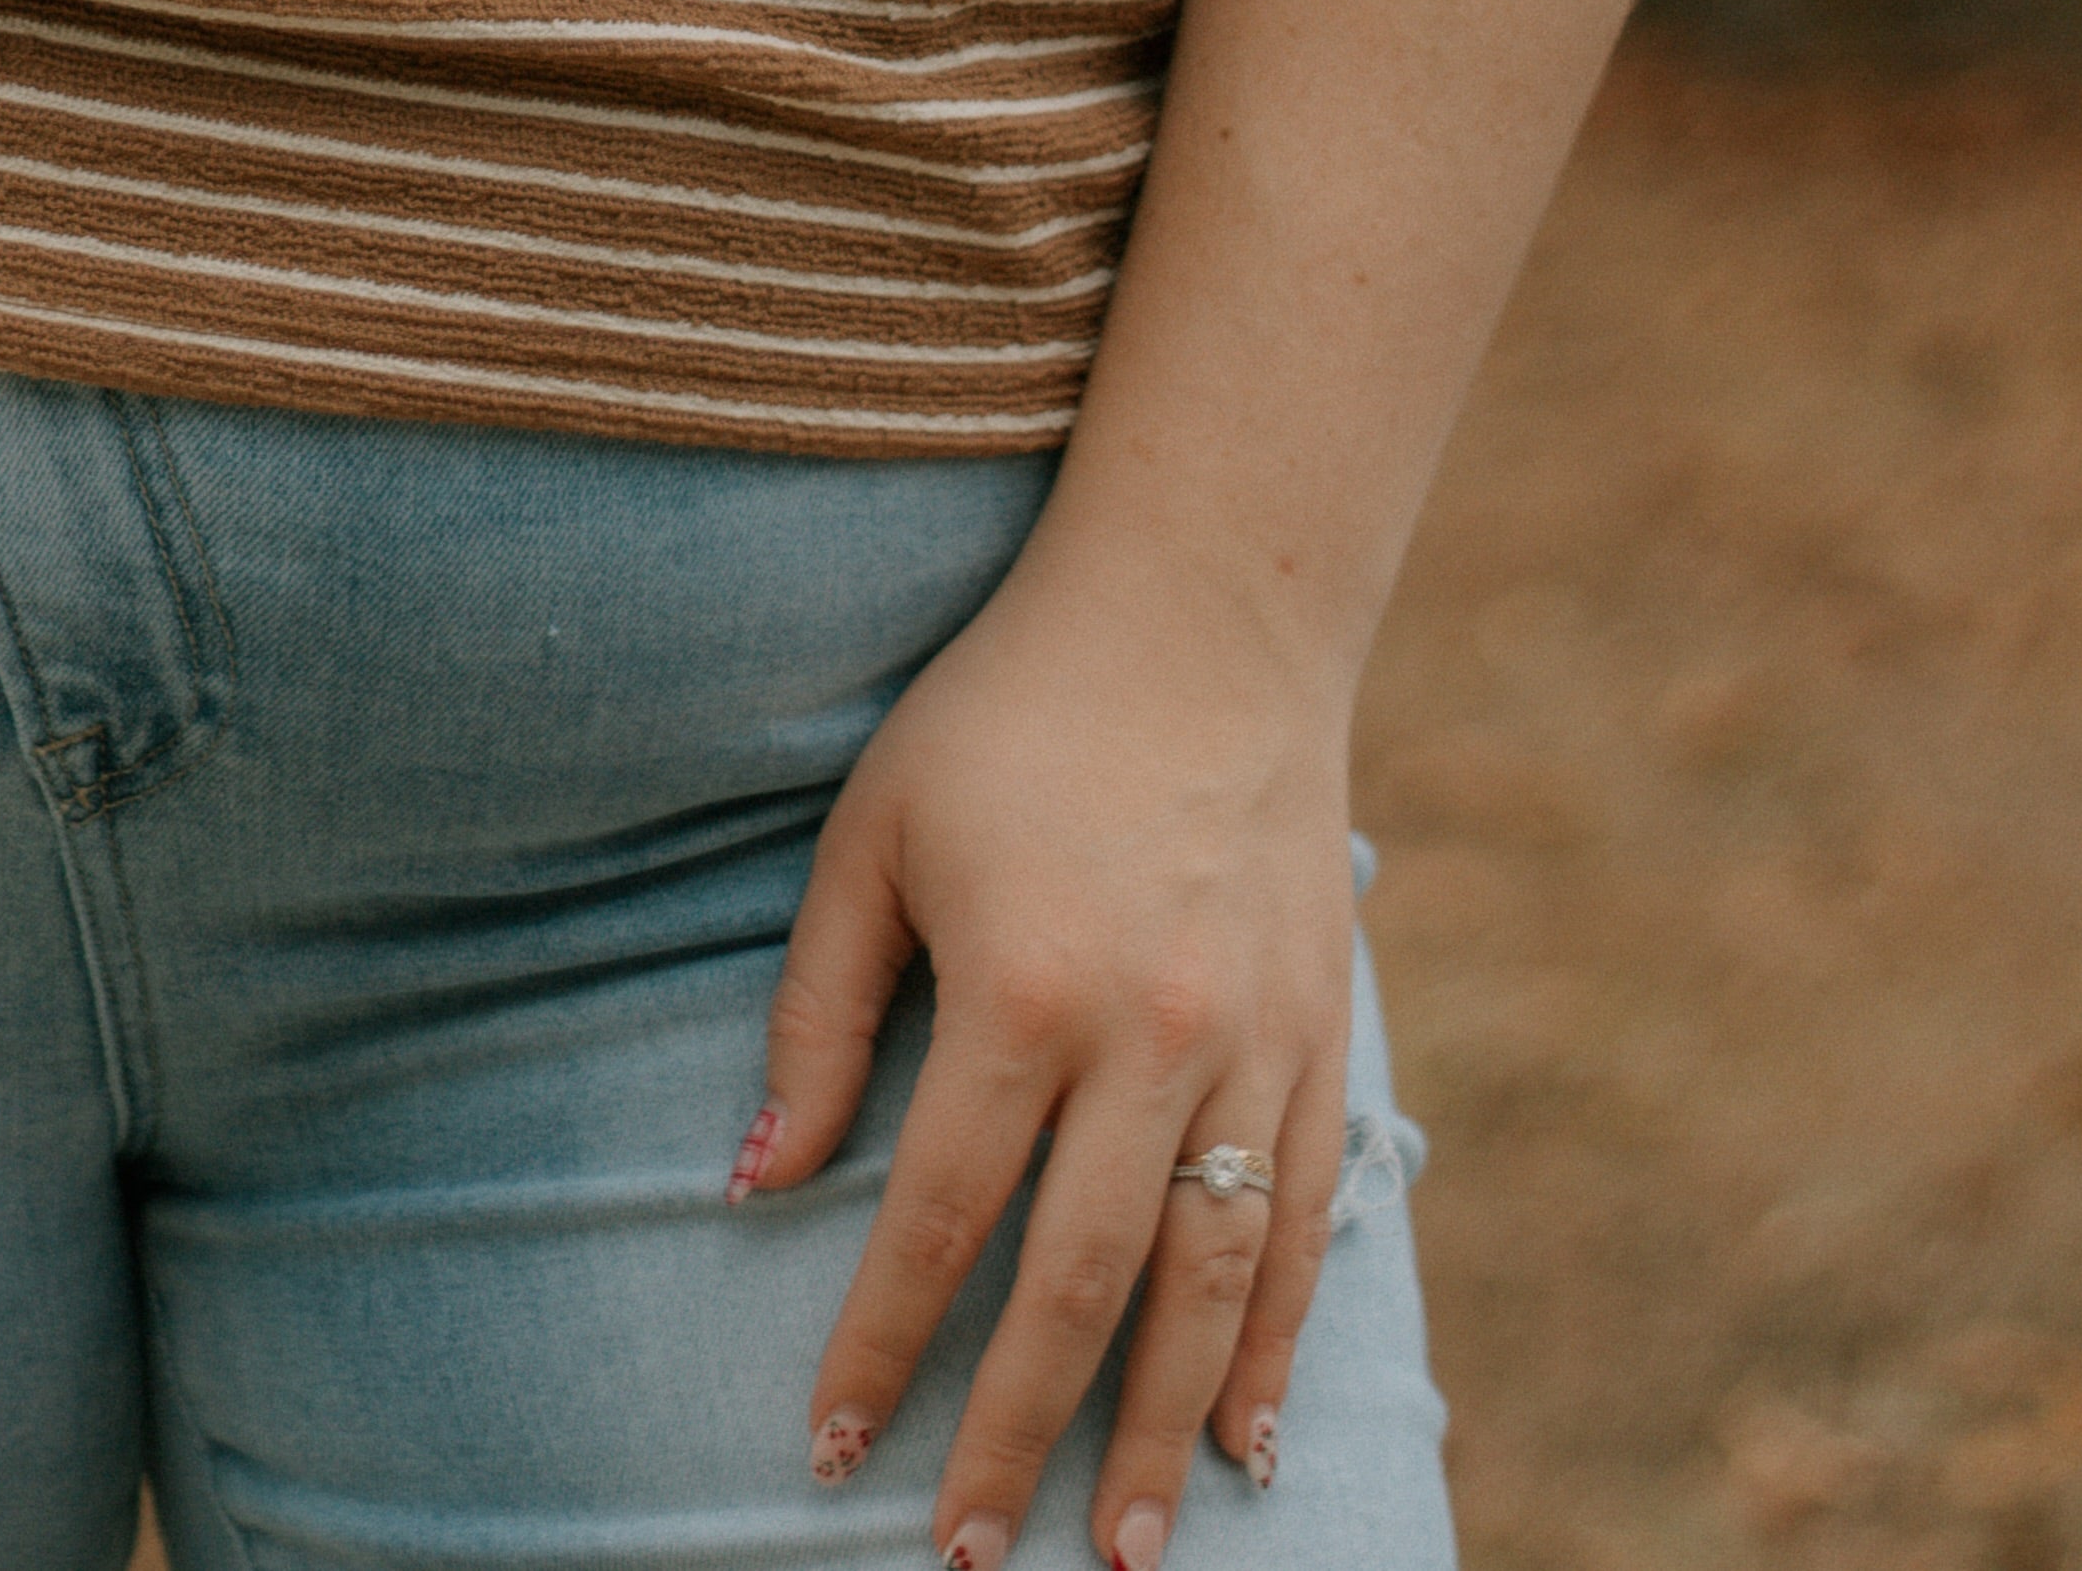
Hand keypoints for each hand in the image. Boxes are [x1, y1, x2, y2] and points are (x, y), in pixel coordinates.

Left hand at [733, 541, 1357, 1563]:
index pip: (936, 1219)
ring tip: (1123, 1551)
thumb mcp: (874, 834)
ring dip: (1163, 1430)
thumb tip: (756, 1181)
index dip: (882, 1348)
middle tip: (971, 1557)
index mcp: (1022, 989)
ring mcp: (1254, 1040)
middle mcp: (1150, 1034)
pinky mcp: (1325, 1030)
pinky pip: (1306, 1218)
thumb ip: (819, 1014)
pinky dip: (1280, 1339)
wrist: (1207, 606)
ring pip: (1210, 1282)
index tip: (835, 1453)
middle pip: (1078, 1287)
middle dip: (1016, 1435)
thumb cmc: (1007, 710)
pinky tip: (1248, 1436)